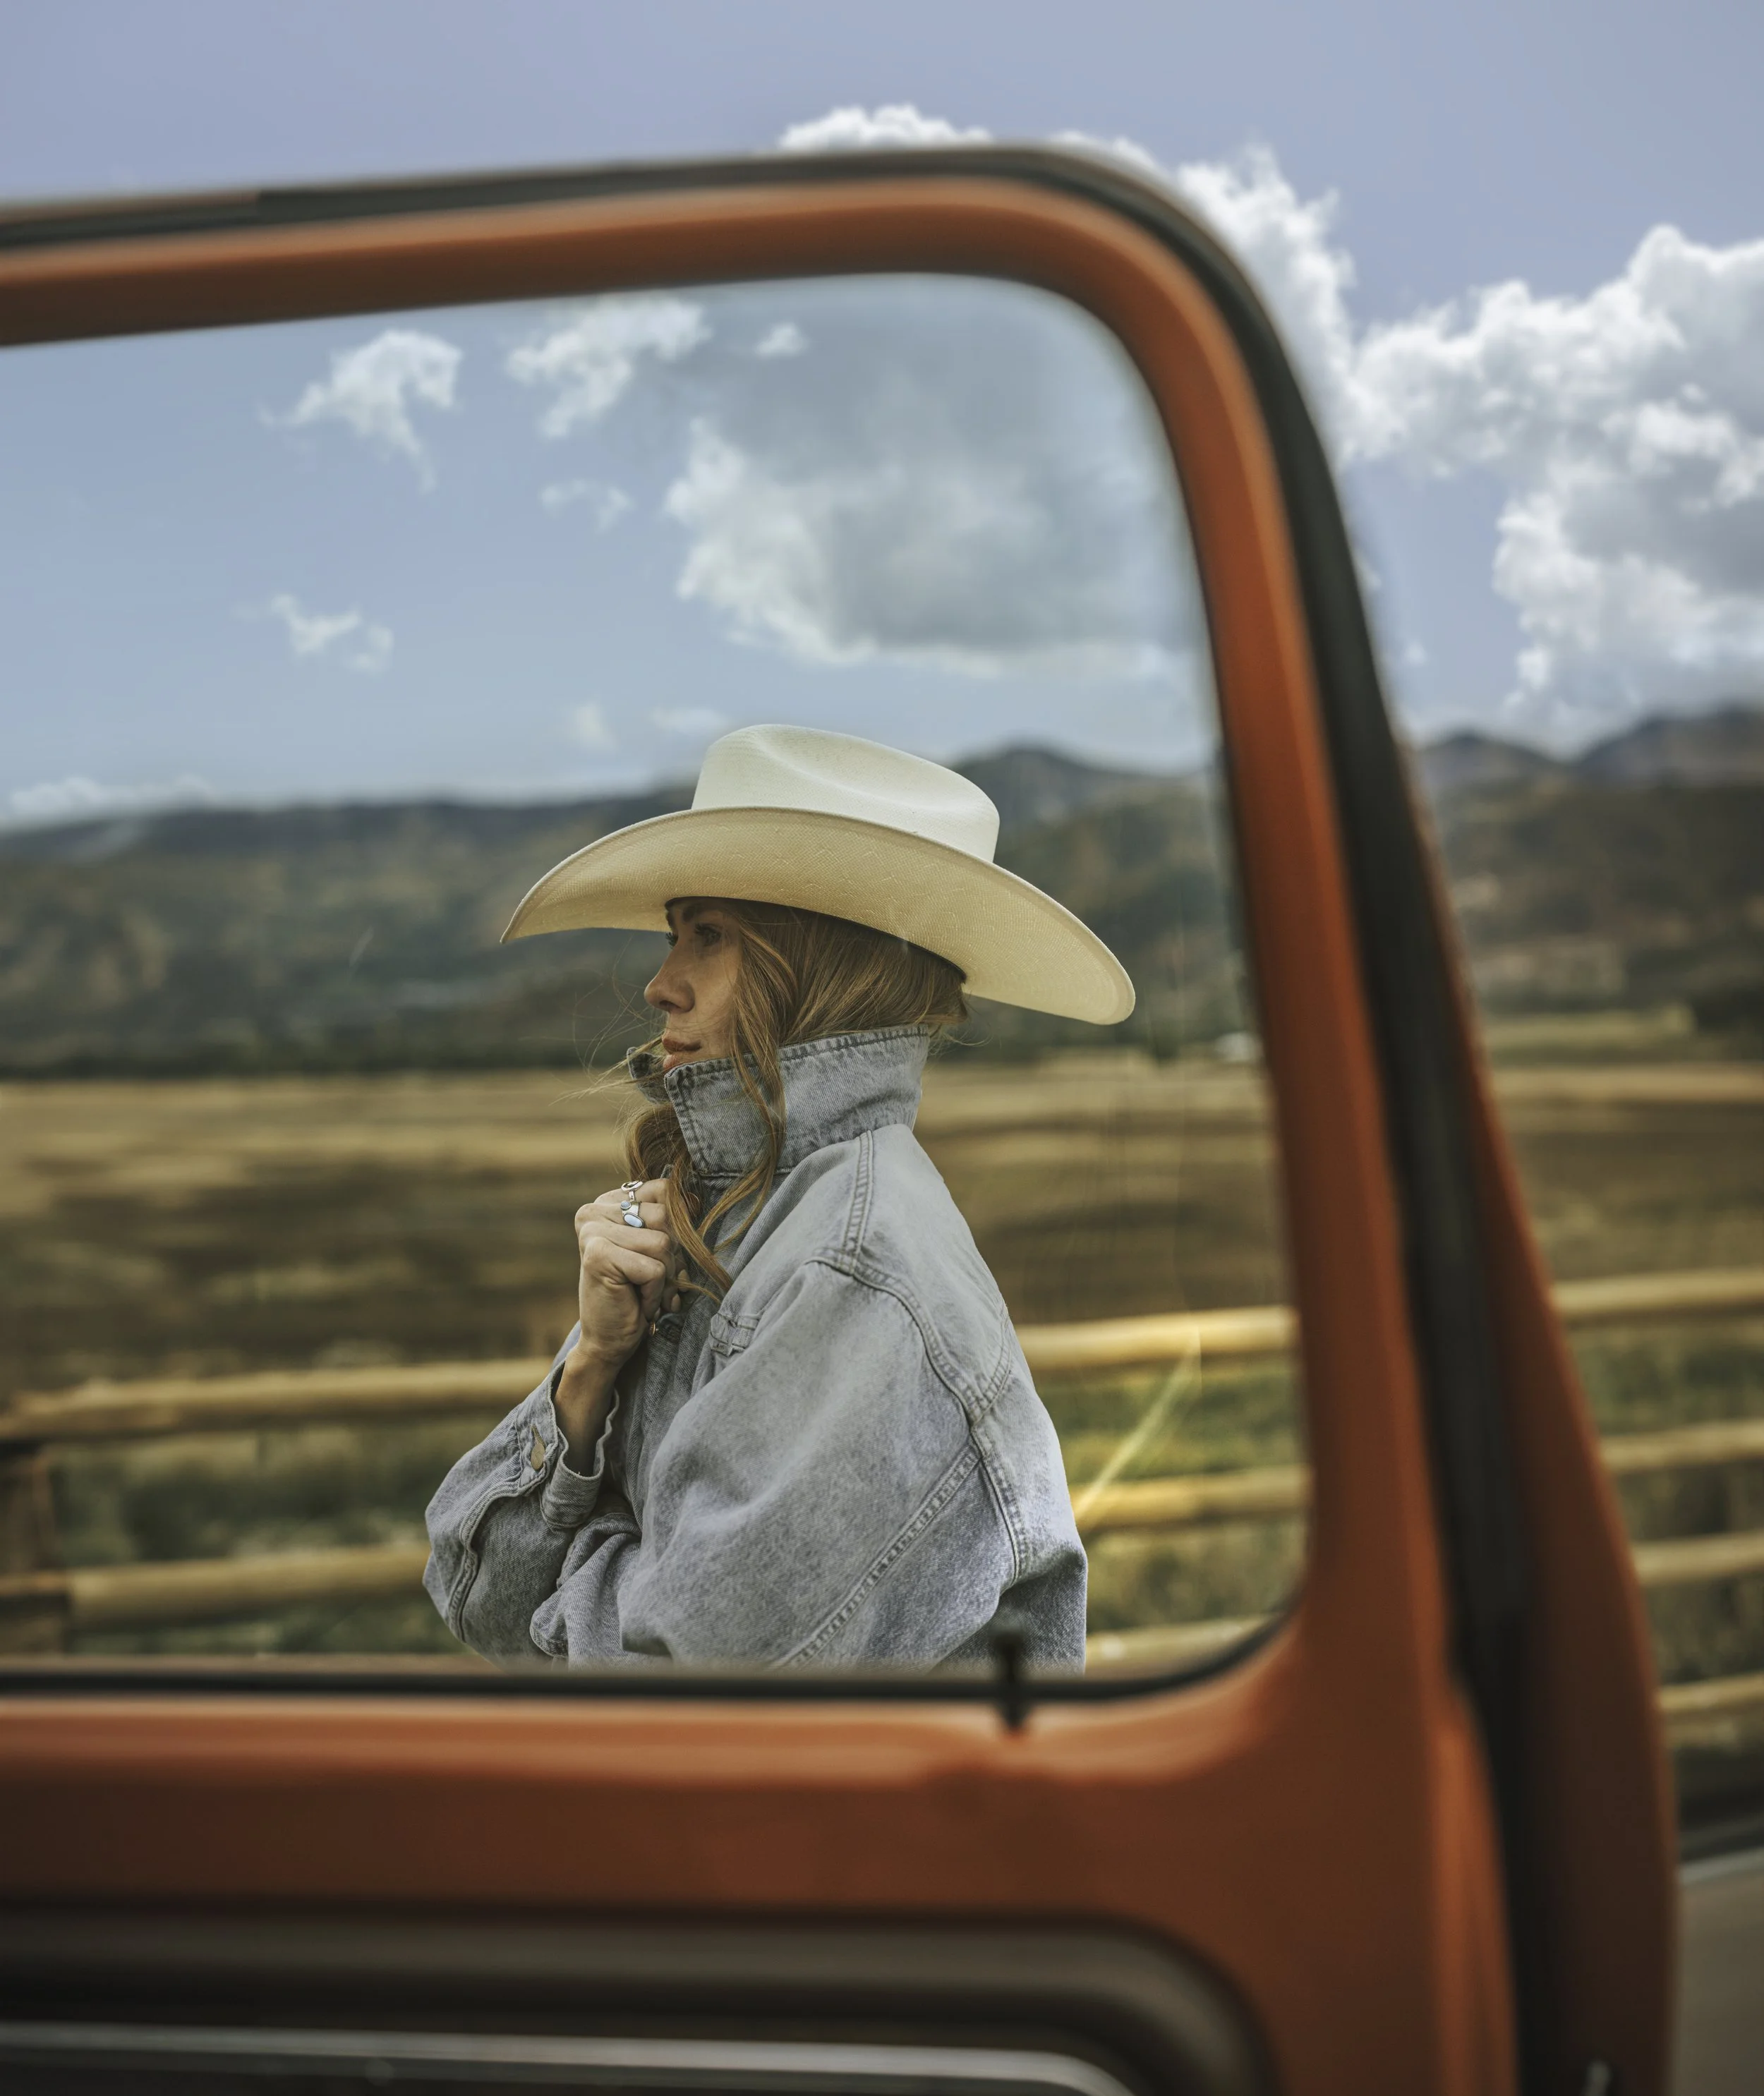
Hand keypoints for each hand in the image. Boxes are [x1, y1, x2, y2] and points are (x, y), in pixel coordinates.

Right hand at [555, 1181, 677, 1453]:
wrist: (608, 1341)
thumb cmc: (636, 1293)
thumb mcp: (655, 1247)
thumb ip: (668, 1218)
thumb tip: (696, 1198)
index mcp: (606, 1202)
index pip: (664, 1190)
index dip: (679, 1224)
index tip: (661, 1253)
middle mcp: (592, 1211)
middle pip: (666, 1216)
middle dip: (672, 1255)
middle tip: (651, 1279)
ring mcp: (592, 1232)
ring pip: (663, 1243)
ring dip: (664, 1276)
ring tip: (643, 1291)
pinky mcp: (598, 1256)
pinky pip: (655, 1268)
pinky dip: (655, 1292)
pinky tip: (636, 1301)